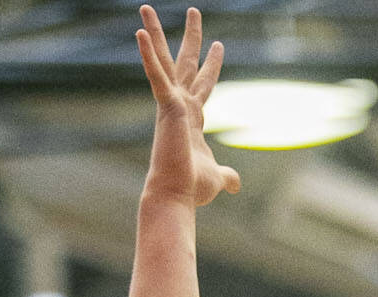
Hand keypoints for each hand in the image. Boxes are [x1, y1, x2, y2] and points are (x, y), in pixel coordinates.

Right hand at [137, 6, 240, 209]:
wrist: (176, 196)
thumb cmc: (192, 188)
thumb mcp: (217, 177)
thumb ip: (228, 175)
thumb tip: (236, 184)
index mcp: (191, 119)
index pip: (203, 85)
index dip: (211, 65)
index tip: (218, 45)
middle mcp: (180, 107)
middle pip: (185, 63)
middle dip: (191, 37)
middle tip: (194, 11)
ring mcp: (171, 105)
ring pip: (164, 61)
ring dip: (156, 32)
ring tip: (146, 6)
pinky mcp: (166, 107)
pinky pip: (156, 75)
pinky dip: (148, 55)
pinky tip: (141, 32)